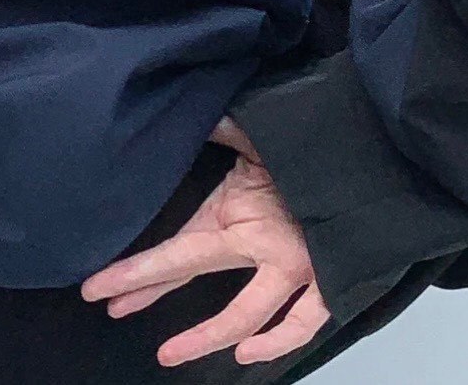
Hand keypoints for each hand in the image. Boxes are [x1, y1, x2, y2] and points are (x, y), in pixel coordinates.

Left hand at [79, 125, 329, 368]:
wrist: (372, 157)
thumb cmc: (312, 144)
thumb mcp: (257, 133)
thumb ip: (222, 129)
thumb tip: (193, 113)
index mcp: (236, 215)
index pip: (173, 252)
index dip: (132, 272)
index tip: (95, 287)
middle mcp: (261, 249)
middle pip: (192, 278)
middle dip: (145, 290)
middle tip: (108, 304)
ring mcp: (296, 271)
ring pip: (246, 318)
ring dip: (206, 338)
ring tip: (169, 352)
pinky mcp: (327, 283)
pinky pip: (303, 325)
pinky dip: (278, 342)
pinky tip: (248, 355)